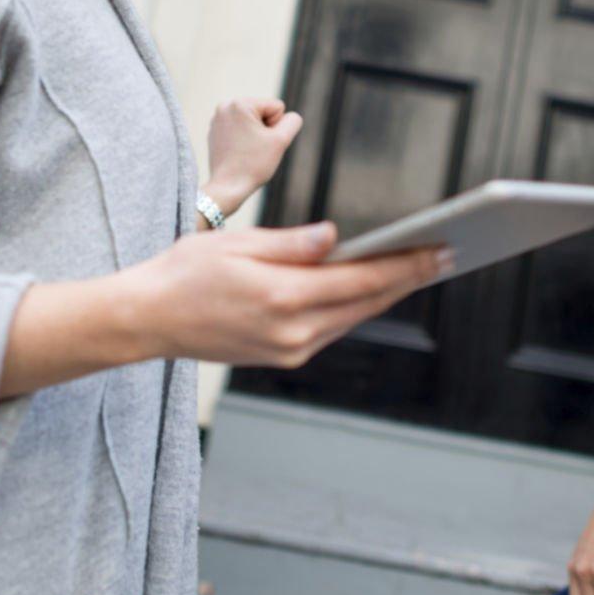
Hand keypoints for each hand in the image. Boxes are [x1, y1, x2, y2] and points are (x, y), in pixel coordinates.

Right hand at [128, 222, 446, 367]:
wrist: (147, 320)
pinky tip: (371, 288)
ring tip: (417, 268)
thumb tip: (337, 238)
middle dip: (409, 278)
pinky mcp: (283, 356)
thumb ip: (293, 244)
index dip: (407, 265)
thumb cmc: (185, 272)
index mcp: (284, 297)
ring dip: (386, 294)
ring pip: (353, 317)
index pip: (363, 280)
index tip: (440, 249)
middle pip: (367, 302)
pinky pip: (332, 328)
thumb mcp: (238, 243)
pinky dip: (355, 306)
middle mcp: (293, 331)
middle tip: (446, 255)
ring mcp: (290, 350)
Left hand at [204, 97, 303, 216]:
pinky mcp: (215, 131)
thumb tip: (290, 116)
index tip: (262, 142)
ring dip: (255, 135)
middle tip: (254, 148)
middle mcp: (225, 106)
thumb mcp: (281, 141)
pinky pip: (240, 130)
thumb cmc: (253, 165)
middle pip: (264, 112)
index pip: (277, 107)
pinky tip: (238, 153)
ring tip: (246, 151)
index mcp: (240, 103)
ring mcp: (218, 119)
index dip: (276, 127)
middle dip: (265, 130)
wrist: (228, 188)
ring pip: (252, 122)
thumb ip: (293, 121)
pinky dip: (243, 140)